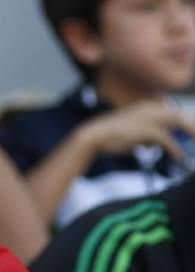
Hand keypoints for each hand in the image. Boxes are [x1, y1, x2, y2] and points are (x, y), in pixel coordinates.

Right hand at [80, 101, 194, 159]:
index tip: (191, 135)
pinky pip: (167, 140)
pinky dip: (176, 149)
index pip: (174, 113)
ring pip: (178, 123)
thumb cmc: (110, 137)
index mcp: (148, 106)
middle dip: (191, 128)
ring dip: (190, 134)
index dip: (185, 124)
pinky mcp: (147, 130)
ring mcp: (150, 118)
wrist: (94, 136)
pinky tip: (180, 158)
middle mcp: (152, 108)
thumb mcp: (132, 132)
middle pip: (180, 116)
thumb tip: (159, 145)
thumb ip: (148, 135)